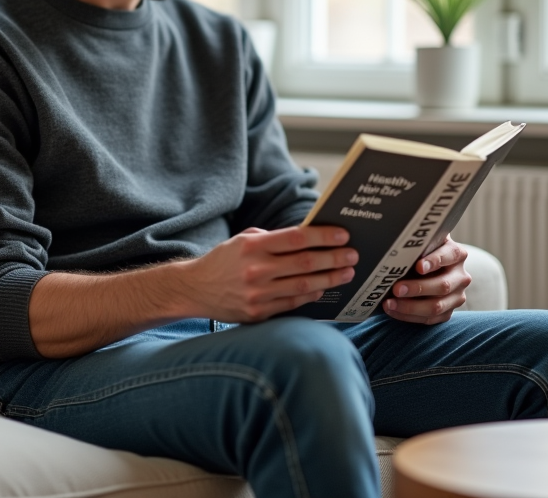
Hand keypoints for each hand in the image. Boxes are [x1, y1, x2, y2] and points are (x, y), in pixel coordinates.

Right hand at [174, 225, 357, 322]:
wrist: (195, 289)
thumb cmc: (224, 260)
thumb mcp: (243, 240)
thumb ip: (273, 239)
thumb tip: (308, 237)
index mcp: (253, 247)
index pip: (297, 239)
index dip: (323, 236)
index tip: (343, 235)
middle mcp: (256, 270)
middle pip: (305, 263)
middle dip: (334, 258)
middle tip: (353, 255)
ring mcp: (257, 294)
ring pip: (303, 285)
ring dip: (330, 279)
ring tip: (346, 272)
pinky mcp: (258, 313)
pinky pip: (292, 303)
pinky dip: (311, 294)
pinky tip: (323, 288)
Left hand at [383, 236, 469, 324]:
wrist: (426, 268)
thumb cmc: (419, 253)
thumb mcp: (422, 244)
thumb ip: (416, 242)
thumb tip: (395, 242)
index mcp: (456, 254)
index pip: (450, 255)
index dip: (435, 261)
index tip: (418, 266)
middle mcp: (461, 276)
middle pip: (443, 285)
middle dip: (418, 288)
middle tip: (396, 288)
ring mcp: (456, 296)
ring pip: (436, 306)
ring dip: (410, 307)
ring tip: (389, 303)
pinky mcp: (448, 312)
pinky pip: (429, 319)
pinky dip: (409, 316)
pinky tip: (393, 310)